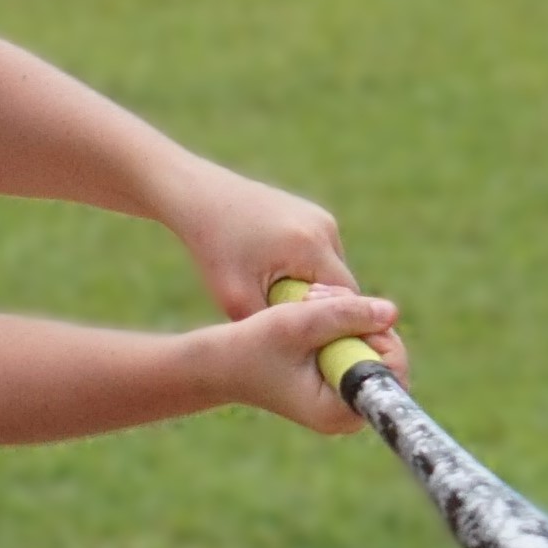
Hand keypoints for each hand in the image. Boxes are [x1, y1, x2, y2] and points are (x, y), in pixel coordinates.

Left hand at [160, 165, 382, 327]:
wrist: (201, 197)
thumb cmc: (213, 248)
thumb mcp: (234, 298)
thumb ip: (271, 326)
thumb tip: (302, 350)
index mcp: (311, 246)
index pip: (347, 299)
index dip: (336, 325)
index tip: (317, 344)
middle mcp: (324, 227)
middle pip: (343, 285)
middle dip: (323, 308)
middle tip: (297, 327)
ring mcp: (320, 217)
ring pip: (332, 269)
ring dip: (315, 288)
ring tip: (281, 300)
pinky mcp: (312, 213)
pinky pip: (321, 253)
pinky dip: (306, 269)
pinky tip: (277, 277)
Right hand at [187, 283, 399, 435]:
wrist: (217, 362)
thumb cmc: (251, 347)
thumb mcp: (298, 324)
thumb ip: (345, 315)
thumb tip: (392, 312)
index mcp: (339, 411)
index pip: (391, 374)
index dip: (378, 336)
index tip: (346, 312)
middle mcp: (346, 411)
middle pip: (385, 357)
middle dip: (360, 319)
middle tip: (322, 297)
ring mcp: (341, 397)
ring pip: (370, 346)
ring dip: (348, 315)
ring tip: (310, 298)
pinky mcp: (334, 381)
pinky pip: (355, 345)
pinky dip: (340, 322)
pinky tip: (311, 307)